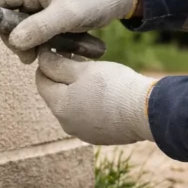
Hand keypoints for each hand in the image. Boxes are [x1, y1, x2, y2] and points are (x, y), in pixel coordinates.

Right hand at [0, 0, 137, 62]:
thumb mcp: (65, 15)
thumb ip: (37, 28)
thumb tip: (14, 41)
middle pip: (12, 15)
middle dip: (17, 37)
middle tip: (28, 56)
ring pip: (27, 23)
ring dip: (30, 41)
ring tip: (39, 56)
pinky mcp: (56, 8)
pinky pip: (41, 25)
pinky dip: (43, 38)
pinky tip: (51, 50)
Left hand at [35, 49, 154, 144]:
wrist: (146, 112)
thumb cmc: (114, 86)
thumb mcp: (83, 69)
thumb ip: (58, 65)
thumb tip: (42, 59)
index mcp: (59, 105)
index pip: (41, 80)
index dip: (48, 62)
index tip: (60, 50)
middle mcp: (66, 123)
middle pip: (56, 94)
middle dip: (63, 77)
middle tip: (79, 59)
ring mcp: (82, 132)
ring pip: (72, 106)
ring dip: (77, 91)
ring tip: (94, 76)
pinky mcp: (99, 137)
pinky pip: (87, 116)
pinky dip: (90, 104)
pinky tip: (105, 94)